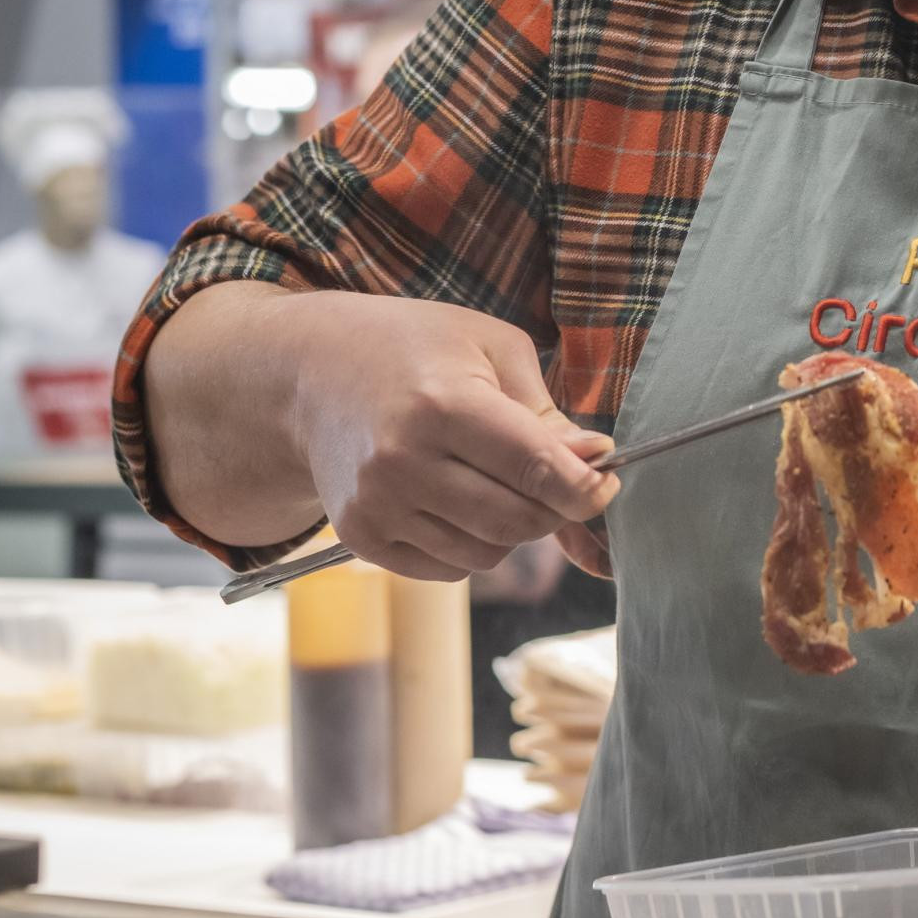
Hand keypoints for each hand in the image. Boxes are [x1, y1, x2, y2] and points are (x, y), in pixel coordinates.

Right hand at [284, 293, 619, 582]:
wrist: (311, 373)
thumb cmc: (416, 348)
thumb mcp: (490, 349)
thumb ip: (546, 413)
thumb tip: (598, 462)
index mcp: (444, 403)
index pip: (535, 468)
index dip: (586, 488)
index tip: (606, 484)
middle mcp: (403, 461)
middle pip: (518, 521)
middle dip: (554, 508)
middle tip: (557, 481)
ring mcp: (377, 506)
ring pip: (487, 553)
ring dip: (511, 528)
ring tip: (491, 477)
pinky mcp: (361, 537)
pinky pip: (448, 569)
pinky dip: (470, 543)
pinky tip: (453, 496)